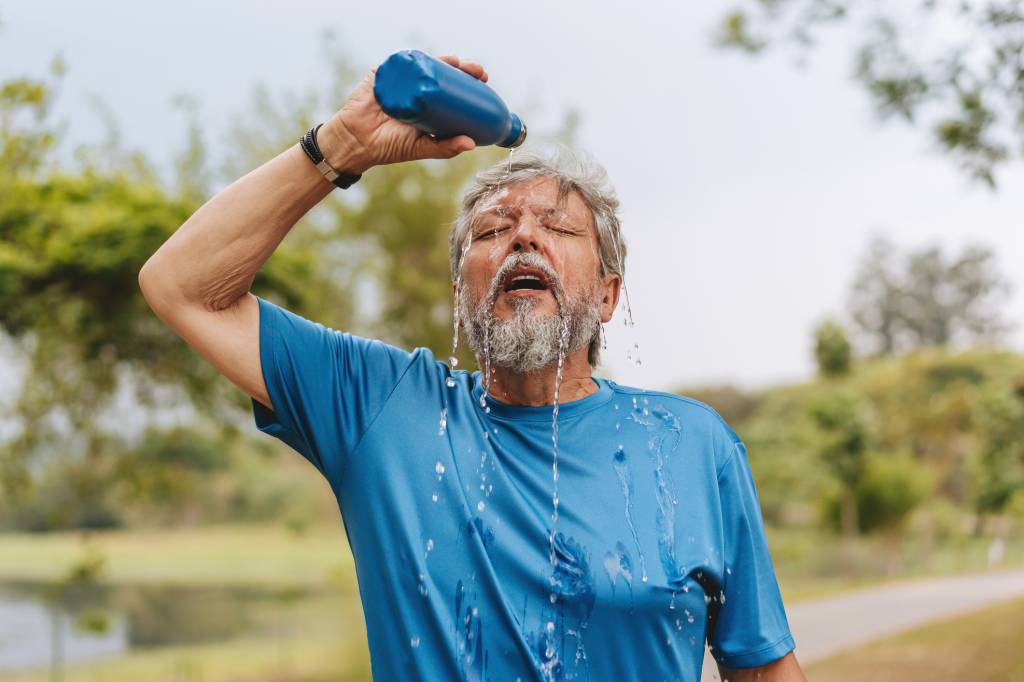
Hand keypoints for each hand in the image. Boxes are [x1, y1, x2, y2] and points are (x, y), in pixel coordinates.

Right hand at [317, 54, 486, 173]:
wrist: (356, 142)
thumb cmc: (389, 146)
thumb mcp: (422, 148)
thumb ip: (445, 147)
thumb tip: (472, 144)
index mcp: (429, 103)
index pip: (453, 88)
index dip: (470, 82)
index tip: (485, 82)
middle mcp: (418, 87)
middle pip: (444, 72)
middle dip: (464, 68)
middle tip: (478, 73)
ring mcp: (402, 79)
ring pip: (427, 64)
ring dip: (446, 60)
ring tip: (460, 64)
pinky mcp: (384, 73)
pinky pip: (401, 62)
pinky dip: (416, 59)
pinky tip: (431, 59)